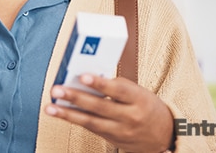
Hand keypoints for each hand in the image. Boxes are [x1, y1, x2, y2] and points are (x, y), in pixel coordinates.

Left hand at [44, 74, 173, 152]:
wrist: (164, 135)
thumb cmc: (147, 106)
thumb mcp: (138, 92)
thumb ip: (116, 86)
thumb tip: (87, 79)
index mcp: (139, 99)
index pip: (119, 90)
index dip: (101, 83)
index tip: (84, 77)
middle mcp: (131, 116)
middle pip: (100, 106)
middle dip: (76, 98)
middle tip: (57, 90)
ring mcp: (121, 130)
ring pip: (91, 121)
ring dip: (67, 114)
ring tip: (50, 107)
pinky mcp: (113, 139)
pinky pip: (91, 128)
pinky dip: (75, 120)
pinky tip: (61, 113)